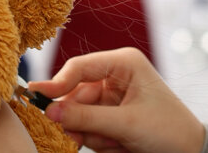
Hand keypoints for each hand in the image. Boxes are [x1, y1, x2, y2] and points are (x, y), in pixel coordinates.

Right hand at [28, 48, 203, 152]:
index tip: (38, 99)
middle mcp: (114, 75)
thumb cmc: (169, 130)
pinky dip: (97, 140)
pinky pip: (87, 127)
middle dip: (79, 120)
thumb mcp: (127, 124)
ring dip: (91, 134)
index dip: (57, 84)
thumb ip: (86, 117)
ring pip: (78, 114)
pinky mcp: (109, 115)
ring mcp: (111, 97)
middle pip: (75, 95)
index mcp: (123, 63)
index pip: (79, 67)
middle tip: (77, 139)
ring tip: (116, 144)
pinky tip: (118, 146)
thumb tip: (50, 111)